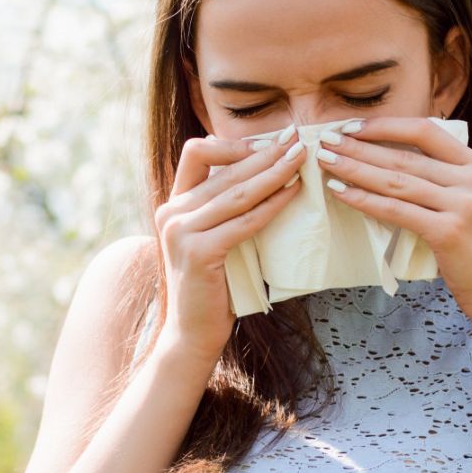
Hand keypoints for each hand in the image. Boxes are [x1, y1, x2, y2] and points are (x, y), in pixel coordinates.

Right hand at [152, 128, 306, 363]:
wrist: (193, 330)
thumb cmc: (213, 285)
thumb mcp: (214, 238)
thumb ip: (225, 208)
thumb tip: (265, 172)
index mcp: (174, 203)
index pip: (197, 152)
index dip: (234, 143)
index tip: (269, 143)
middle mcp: (172, 212)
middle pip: (224, 168)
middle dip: (266, 153)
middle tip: (297, 142)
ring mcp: (180, 231)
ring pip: (237, 191)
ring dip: (274, 172)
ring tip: (300, 161)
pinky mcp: (197, 252)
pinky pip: (244, 221)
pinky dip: (272, 205)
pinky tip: (292, 194)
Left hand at [313, 116, 471, 326]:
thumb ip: (444, 183)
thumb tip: (393, 165)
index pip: (425, 131)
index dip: (385, 126)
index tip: (352, 126)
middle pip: (403, 156)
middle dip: (359, 146)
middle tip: (325, 140)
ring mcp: (462, 205)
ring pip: (396, 180)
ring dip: (354, 168)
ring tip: (325, 162)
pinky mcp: (448, 232)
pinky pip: (396, 210)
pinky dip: (364, 199)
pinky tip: (340, 193)